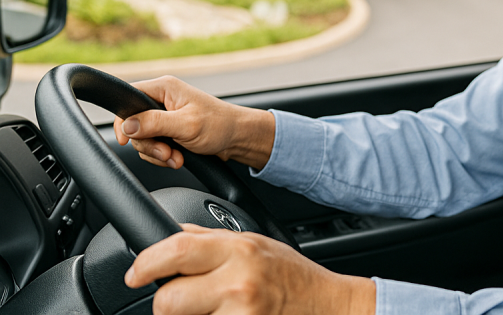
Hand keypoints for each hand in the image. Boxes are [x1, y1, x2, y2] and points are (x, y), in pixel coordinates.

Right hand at [114, 75, 275, 169]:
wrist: (238, 139)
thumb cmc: (220, 125)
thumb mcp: (186, 125)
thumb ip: (154, 123)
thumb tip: (126, 125)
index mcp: (165, 88)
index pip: (128, 98)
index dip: (123, 120)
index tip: (125, 140)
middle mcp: (162, 100)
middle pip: (134, 124)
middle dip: (149, 144)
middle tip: (167, 152)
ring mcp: (165, 117)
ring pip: (143, 139)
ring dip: (158, 153)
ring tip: (177, 157)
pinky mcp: (169, 131)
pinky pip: (154, 147)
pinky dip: (163, 157)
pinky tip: (178, 158)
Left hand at [125, 224, 375, 314]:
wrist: (327, 305)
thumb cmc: (291, 274)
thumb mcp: (254, 241)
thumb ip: (210, 239)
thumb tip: (171, 235)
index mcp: (238, 250)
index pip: (176, 251)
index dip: (146, 264)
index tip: (136, 273)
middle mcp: (238, 282)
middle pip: (168, 300)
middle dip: (167, 301)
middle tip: (181, 298)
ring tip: (212, 309)